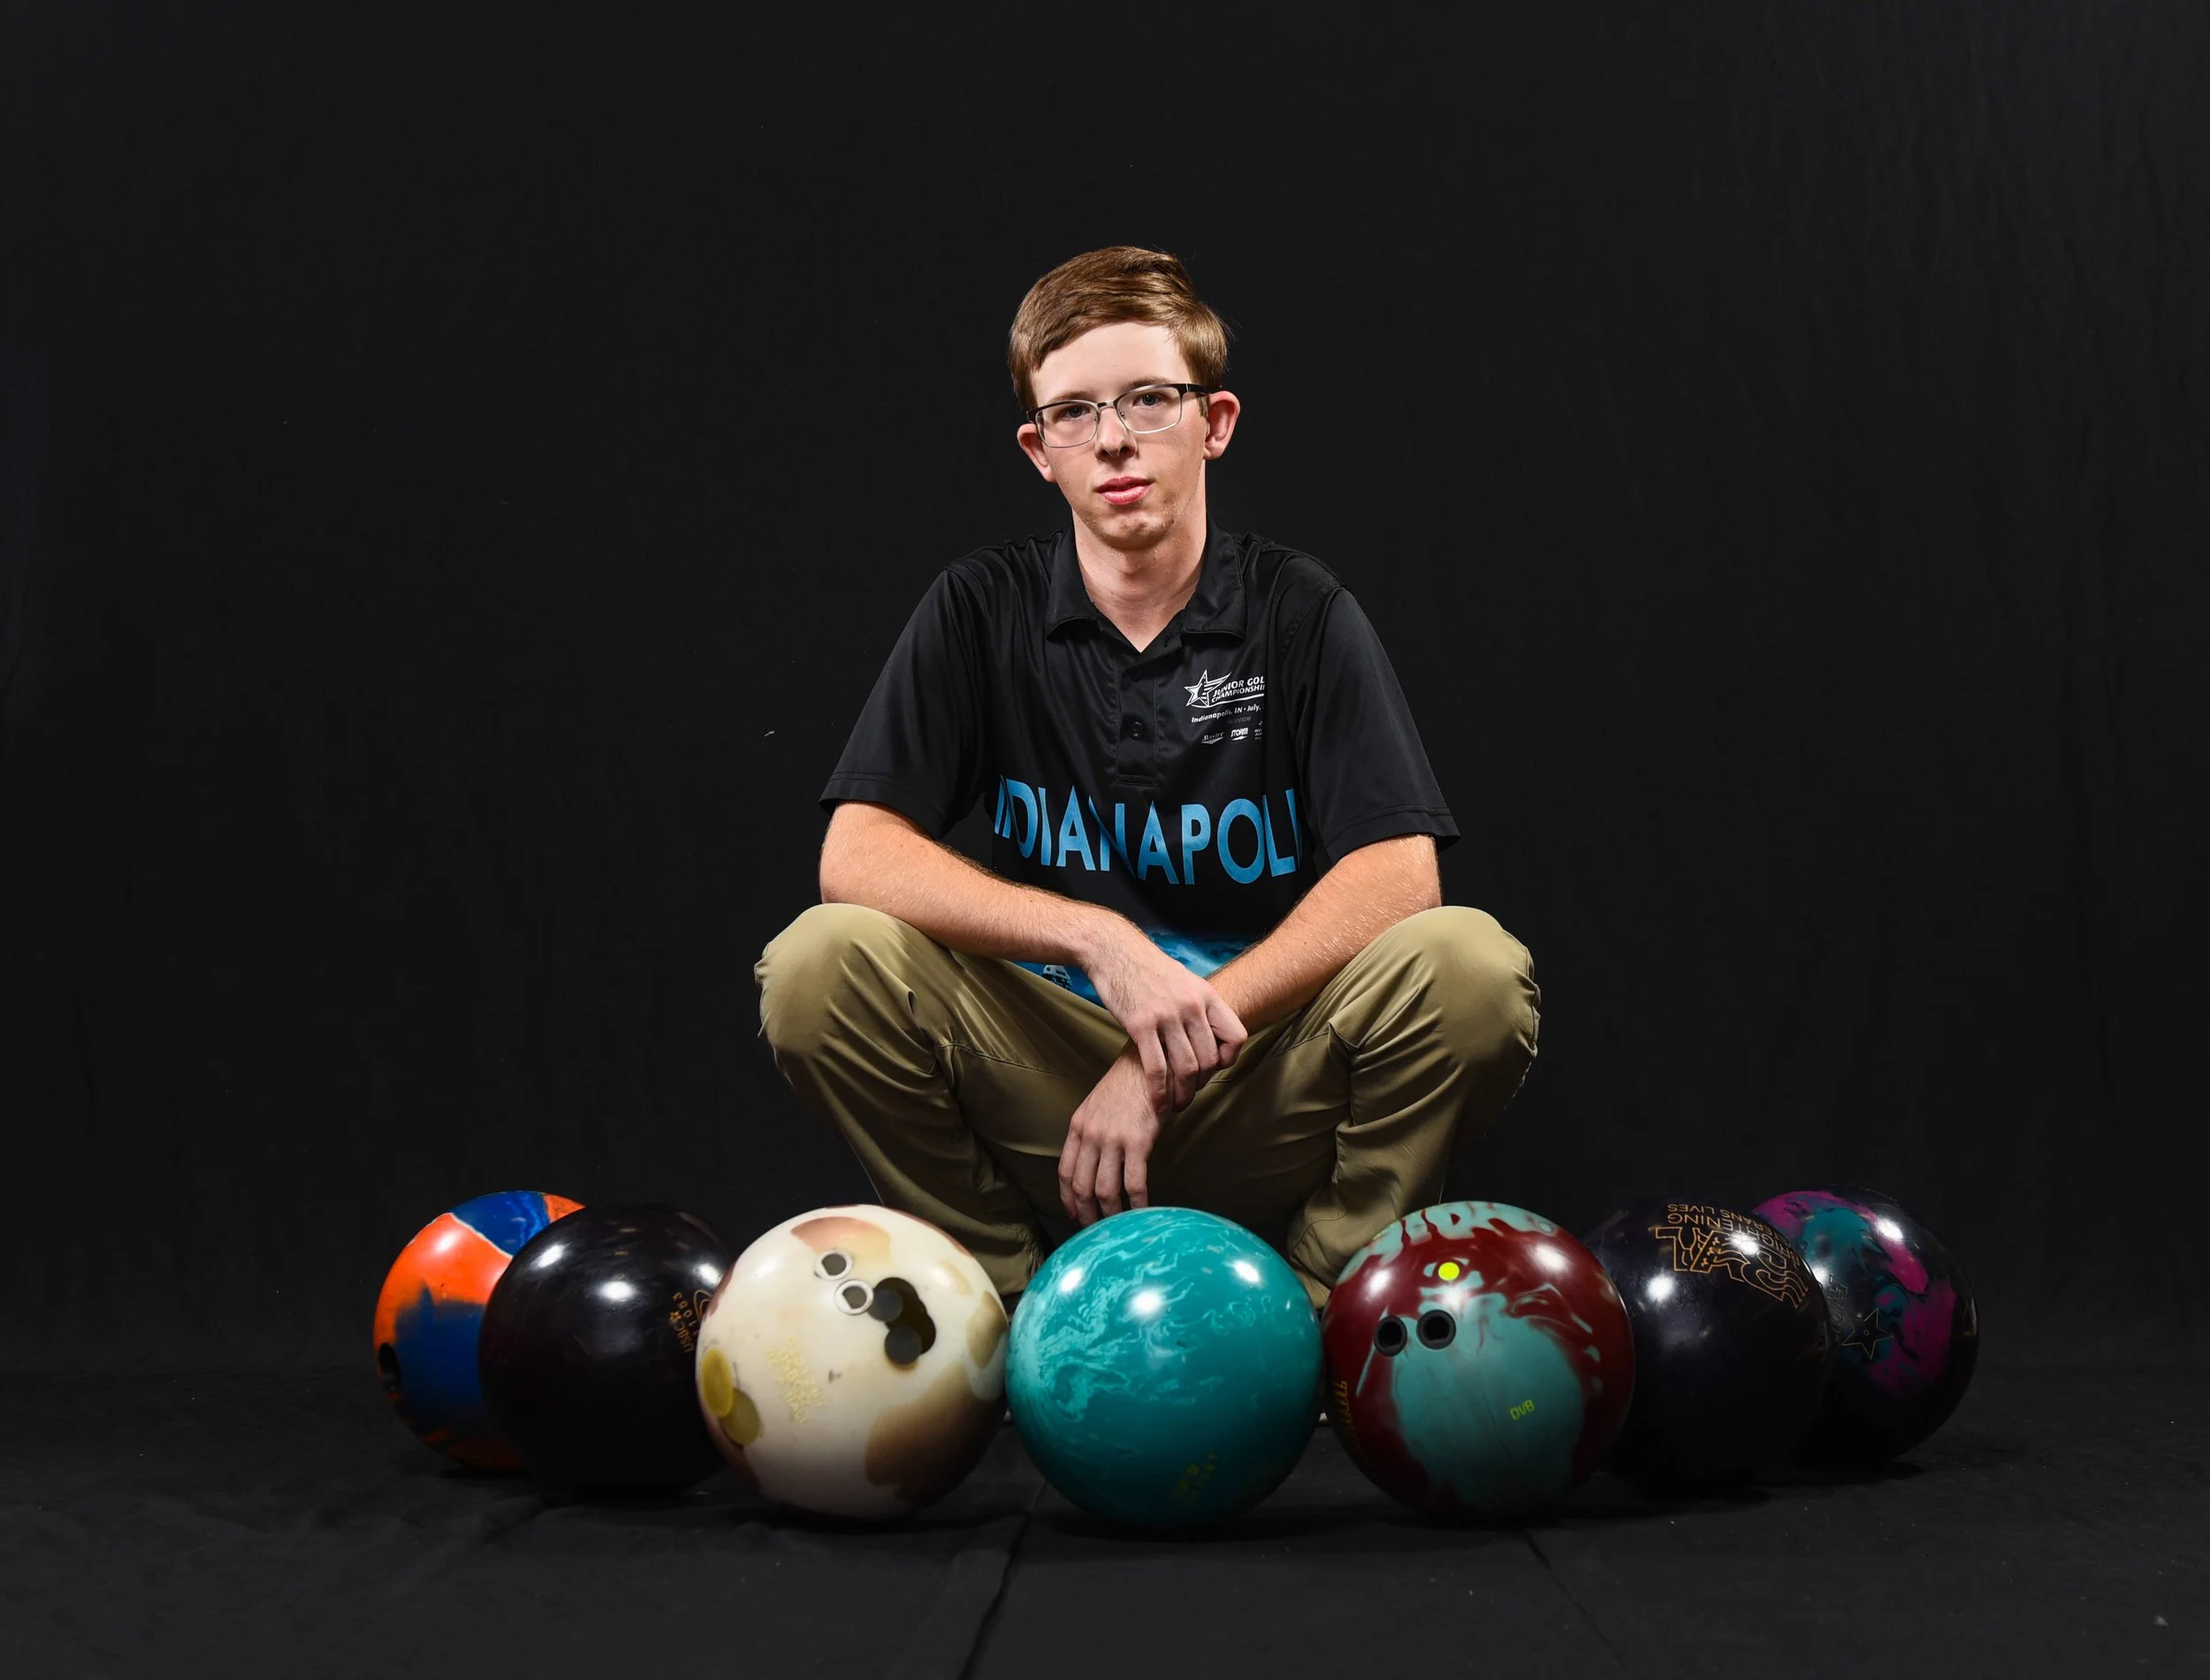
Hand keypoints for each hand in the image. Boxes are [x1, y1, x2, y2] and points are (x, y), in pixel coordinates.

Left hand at [1059, 1050, 1163, 1226]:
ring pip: (1105, 1189)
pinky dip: (1136, 1204)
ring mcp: (1112, 1139)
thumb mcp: (1097, 1106)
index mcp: (1078, 1127)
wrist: (1149, 1063)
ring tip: (1117, 1230)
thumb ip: (1091, 1133)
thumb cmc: (1127, 1086)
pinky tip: (1142, 1214)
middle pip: (1082, 1186)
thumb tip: (1093, 1164)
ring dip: (1110, 1214)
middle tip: (1095, 1232)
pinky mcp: (1137, 1142)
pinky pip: (1134, 1183)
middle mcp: (1090, 1135)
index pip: (1065, 1171)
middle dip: (1086, 1214)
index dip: (1067, 1198)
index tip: (1073, 1215)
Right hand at [1081, 921, 1248, 1110]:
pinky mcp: (1141, 1025)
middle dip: (1200, 1083)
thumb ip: (1200, 1005)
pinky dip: (1159, 1091)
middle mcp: (1192, 1006)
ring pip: (1186, 1068)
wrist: (1115, 951)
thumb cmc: (1148, 969)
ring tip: (1176, 1105)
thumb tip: (1211, 1030)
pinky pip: (1156, 1067)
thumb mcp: (1185, 980)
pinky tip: (1158, 1102)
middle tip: (1189, 1093)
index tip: (1214, 1068)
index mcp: (1207, 995)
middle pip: (1210, 1059)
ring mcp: (1167, 1016)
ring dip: (1182, 1094)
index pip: (1236, 1036)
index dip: (1229, 1059)